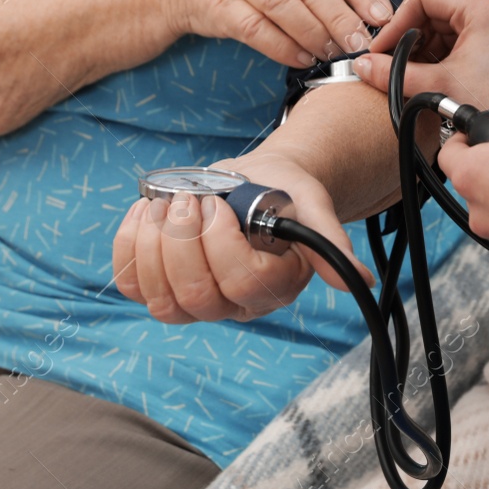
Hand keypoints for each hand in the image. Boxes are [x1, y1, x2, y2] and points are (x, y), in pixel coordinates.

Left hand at [112, 149, 372, 323]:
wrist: (257, 183)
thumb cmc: (284, 193)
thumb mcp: (311, 206)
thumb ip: (330, 242)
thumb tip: (359, 281)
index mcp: (274, 287)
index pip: (242, 284)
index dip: (221, 244)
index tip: (219, 204)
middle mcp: (234, 304)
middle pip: (196, 297)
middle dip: (182, 242)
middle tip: (189, 200)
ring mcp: (195, 301)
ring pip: (160, 300)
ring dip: (153, 244)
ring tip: (166, 203)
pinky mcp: (160, 287)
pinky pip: (131, 284)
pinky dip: (128, 245)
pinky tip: (145, 211)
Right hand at [352, 0, 488, 114]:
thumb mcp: (439, 85)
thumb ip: (395, 74)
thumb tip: (363, 66)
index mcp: (481, 7)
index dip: (396, 23)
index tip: (382, 49)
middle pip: (432, 10)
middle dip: (409, 38)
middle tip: (391, 63)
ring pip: (443, 26)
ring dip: (423, 49)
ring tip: (410, 74)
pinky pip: (458, 39)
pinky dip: (439, 56)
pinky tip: (429, 78)